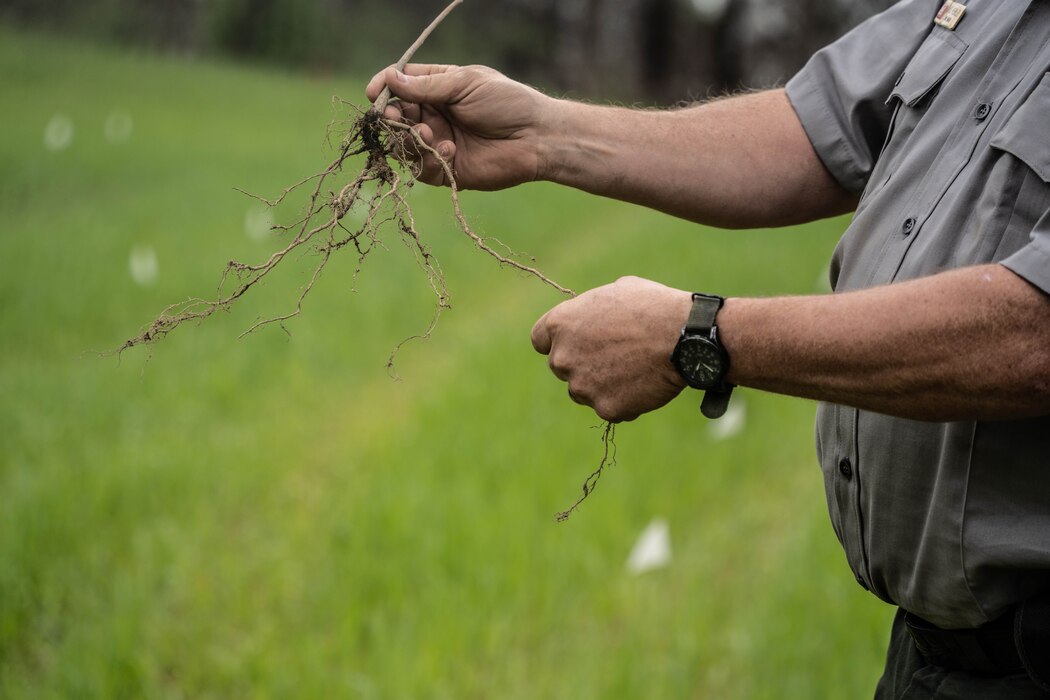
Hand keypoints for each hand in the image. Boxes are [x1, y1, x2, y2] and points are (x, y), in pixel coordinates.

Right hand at [365, 64, 551, 190]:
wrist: (536, 138)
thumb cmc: (507, 103)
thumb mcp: (465, 84)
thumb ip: (427, 86)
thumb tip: (389, 79)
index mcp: (438, 88)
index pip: (400, 85)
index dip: (384, 88)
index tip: (375, 94)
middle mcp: (434, 116)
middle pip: (395, 117)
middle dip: (391, 117)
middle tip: (395, 118)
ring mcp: (438, 143)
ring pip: (402, 145)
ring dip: (408, 140)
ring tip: (428, 135)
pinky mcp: (447, 169)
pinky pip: (421, 169)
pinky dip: (428, 160)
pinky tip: (450, 150)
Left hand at [530, 276, 691, 421]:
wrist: (684, 337)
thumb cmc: (653, 307)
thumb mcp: (617, 290)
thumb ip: (593, 309)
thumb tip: (593, 316)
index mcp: (560, 324)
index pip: (540, 340)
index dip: (559, 341)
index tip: (575, 343)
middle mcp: (562, 358)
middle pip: (562, 367)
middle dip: (582, 364)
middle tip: (614, 357)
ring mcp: (582, 387)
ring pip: (583, 391)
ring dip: (601, 385)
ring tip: (634, 370)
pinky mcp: (605, 408)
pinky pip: (610, 408)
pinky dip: (625, 401)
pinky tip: (645, 385)